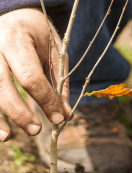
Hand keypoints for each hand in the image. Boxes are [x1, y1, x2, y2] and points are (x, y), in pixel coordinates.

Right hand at [0, 8, 70, 141]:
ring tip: (8, 137)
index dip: (45, 100)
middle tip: (36, 130)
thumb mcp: (55, 53)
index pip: (30, 76)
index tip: (58, 117)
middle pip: (1, 85)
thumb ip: (59, 84)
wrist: (11, 14)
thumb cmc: (37, 34)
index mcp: (17, 41)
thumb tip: (65, 115)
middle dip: (19, 112)